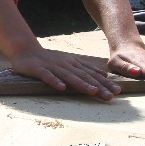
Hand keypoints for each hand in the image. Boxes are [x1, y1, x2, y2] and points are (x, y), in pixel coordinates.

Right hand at [7, 47, 121, 101]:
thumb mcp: (69, 62)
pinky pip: (47, 76)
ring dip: (81, 84)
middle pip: (84, 76)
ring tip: (93, 92)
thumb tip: (103, 75)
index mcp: (74, 64)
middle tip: (111, 96)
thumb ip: (84, 68)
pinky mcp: (39, 70)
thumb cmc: (48, 59)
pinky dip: (55, 81)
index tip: (119, 91)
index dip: (105, 83)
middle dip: (98, 86)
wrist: (25, 50)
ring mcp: (52, 67)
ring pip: (69, 76)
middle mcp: (66, 65)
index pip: (92, 74)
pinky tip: (61, 88)